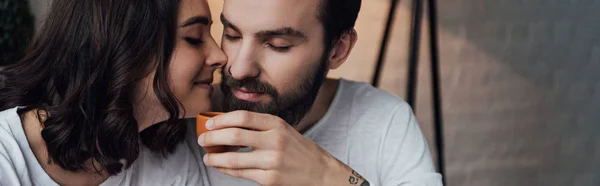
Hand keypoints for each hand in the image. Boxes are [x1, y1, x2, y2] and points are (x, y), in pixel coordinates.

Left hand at [197, 111, 368, 185]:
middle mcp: (275, 140)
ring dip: (215, 158)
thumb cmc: (299, 151)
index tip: (209, 124)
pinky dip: (226, 170)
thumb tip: (226, 126)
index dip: (221, 120)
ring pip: (233, 158)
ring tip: (207, 157)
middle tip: (202, 140)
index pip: (243, 117)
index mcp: (277, 124)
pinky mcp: (270, 179)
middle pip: (234, 135)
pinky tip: (221, 167)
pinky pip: (241, 173)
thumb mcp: (284, 131)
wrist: (322, 173)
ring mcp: (272, 161)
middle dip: (212, 138)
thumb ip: (260, 128)